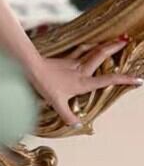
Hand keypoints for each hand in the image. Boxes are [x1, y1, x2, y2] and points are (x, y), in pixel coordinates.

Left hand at [27, 36, 141, 129]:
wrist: (32, 68)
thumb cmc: (45, 85)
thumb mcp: (56, 103)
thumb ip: (68, 115)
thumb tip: (78, 126)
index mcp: (83, 82)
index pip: (108, 80)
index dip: (124, 79)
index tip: (138, 79)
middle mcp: (82, 70)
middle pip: (101, 55)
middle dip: (115, 48)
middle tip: (128, 41)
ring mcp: (74, 62)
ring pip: (93, 50)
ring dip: (105, 44)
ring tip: (117, 39)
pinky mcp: (66, 58)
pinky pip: (80, 49)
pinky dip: (88, 46)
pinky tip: (91, 43)